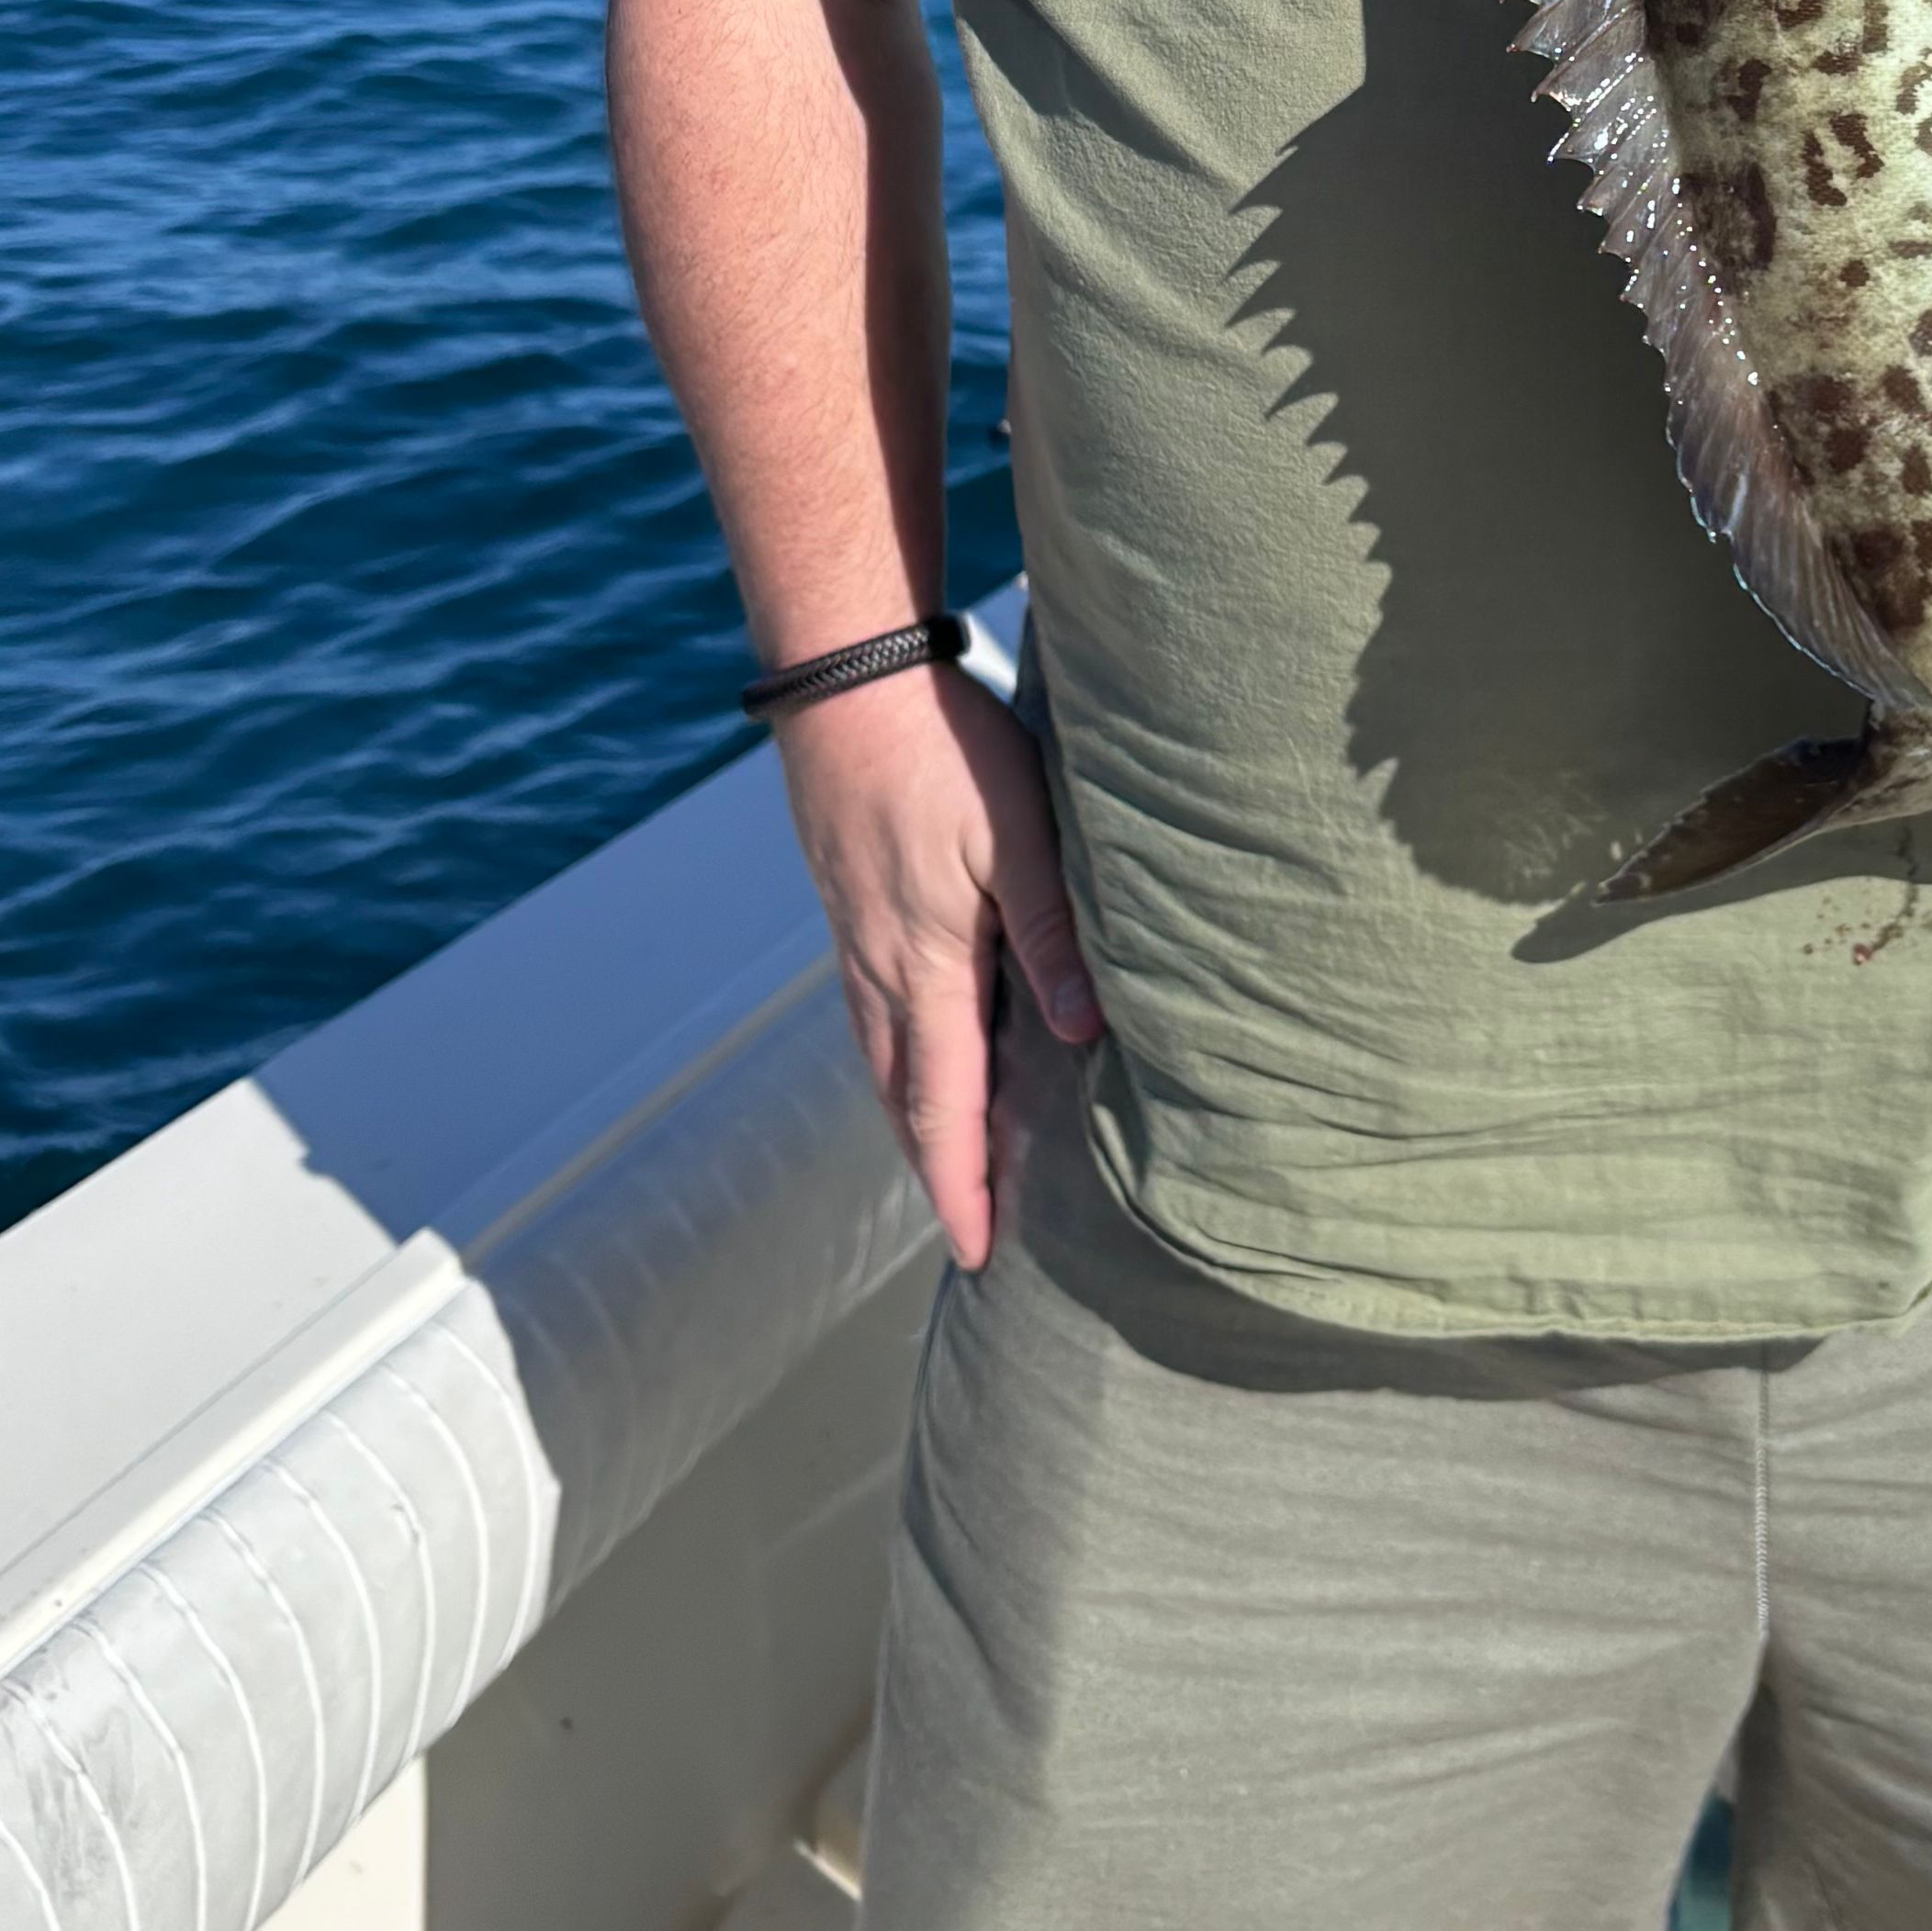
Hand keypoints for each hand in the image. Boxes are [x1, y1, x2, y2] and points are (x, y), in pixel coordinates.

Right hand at [769, 661, 1103, 1269]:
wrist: (845, 676)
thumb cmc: (943, 745)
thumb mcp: (1021, 830)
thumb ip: (1052, 931)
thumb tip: (1085, 1035)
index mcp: (923, 963)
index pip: (942, 1105)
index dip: (961, 1185)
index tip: (977, 1254)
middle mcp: (877, 963)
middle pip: (901, 1097)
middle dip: (933, 1169)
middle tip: (964, 1231)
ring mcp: (853, 931)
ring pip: (880, 1054)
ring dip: (911, 1117)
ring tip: (942, 1161)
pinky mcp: (848, 898)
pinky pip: (869, 1006)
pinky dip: (895, 1056)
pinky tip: (915, 1048)